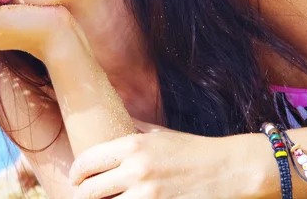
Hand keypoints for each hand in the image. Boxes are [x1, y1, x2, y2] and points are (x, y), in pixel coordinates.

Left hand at [69, 118, 250, 198]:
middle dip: (83, 195)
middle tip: (84, 196)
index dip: (76, 173)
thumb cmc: (193, 150)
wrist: (230, 169)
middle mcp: (137, 170)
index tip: (76, 178)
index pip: (87, 161)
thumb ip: (133, 126)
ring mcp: (149, 195)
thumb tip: (113, 116)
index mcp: (133, 145)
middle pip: (89, 191)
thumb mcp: (160, 133)